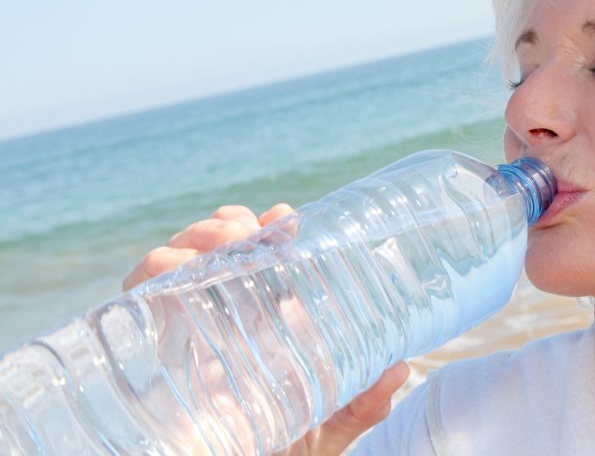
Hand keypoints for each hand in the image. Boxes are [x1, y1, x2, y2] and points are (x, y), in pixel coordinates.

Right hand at [124, 204, 409, 454]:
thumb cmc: (283, 449)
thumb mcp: (326, 429)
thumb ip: (361, 405)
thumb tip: (399, 369)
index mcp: (262, 323)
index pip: (259, 258)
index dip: (270, 228)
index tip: (285, 219)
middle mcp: (221, 318)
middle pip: (214, 248)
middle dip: (227, 224)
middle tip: (245, 231)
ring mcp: (186, 328)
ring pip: (178, 259)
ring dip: (195, 238)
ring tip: (220, 241)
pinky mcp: (153, 348)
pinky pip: (138, 296)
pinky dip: (152, 273)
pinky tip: (174, 274)